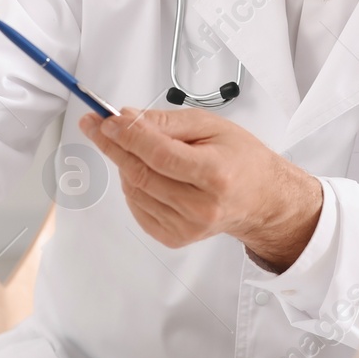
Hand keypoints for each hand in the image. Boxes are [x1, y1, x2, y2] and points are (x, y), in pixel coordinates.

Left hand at [79, 107, 321, 270]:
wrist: (261, 198)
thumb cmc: (241, 160)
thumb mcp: (212, 126)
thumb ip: (168, 122)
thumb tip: (128, 119)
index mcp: (216, 174)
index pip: (159, 154)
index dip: (128, 136)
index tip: (107, 120)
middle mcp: (202, 206)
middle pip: (142, 174)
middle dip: (113, 146)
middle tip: (97, 126)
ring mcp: (187, 227)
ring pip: (135, 191)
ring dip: (125, 165)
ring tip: (134, 148)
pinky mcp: (175, 238)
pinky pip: (138, 208)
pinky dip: (133, 186)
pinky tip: (146, 172)